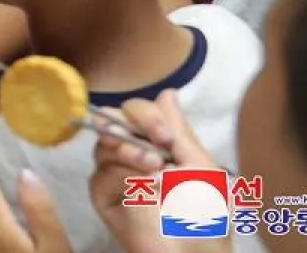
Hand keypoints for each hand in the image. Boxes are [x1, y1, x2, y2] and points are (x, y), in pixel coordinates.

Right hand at [89, 91, 225, 252]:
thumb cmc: (207, 215)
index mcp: (158, 145)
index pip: (137, 111)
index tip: (165, 136)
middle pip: (112, 119)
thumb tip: (167, 91)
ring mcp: (116, 175)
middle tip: (155, 149)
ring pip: (103, 144)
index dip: (146, 114)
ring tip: (155, 174)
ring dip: (130, 153)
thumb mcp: (202, 168)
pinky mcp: (103, 197)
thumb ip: (180, 131)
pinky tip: (143, 190)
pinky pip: (99, 174)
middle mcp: (133, 154)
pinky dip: (121, 178)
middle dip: (131, 127)